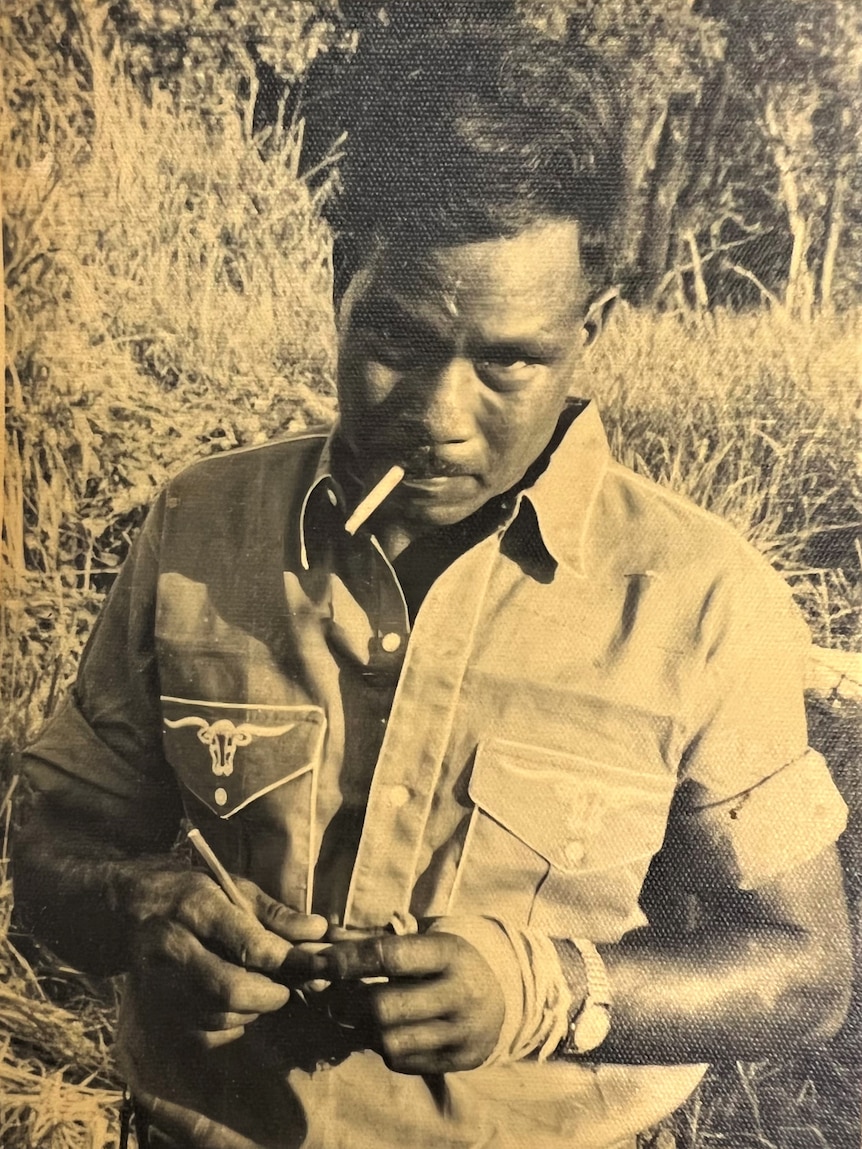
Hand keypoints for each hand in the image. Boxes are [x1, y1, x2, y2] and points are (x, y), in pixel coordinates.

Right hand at [126, 867, 327, 1046]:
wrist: (126, 911)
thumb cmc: (189, 893)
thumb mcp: (231, 887)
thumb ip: (275, 913)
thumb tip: (319, 931)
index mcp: (196, 907)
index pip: (249, 944)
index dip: (288, 960)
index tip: (312, 964)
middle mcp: (174, 948)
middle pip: (232, 989)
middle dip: (271, 994)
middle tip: (285, 985)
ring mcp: (161, 985)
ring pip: (221, 1016)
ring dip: (254, 1009)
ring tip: (260, 988)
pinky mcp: (157, 1010)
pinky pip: (206, 1034)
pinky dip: (231, 1024)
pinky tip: (235, 1003)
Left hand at [325, 931, 504, 1072]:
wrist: (501, 998)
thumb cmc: (447, 963)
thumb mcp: (422, 940)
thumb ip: (374, 940)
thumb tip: (325, 941)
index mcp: (450, 952)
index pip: (391, 955)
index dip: (349, 959)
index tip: (321, 962)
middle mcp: (460, 993)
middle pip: (384, 1007)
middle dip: (349, 1003)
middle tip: (333, 997)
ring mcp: (462, 1032)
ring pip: (389, 1042)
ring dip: (364, 1029)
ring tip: (360, 1015)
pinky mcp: (458, 1061)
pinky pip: (402, 1062)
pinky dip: (383, 1048)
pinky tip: (388, 1030)